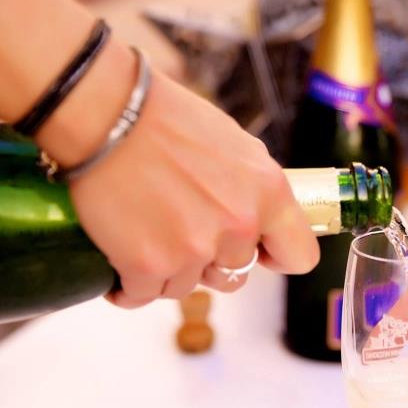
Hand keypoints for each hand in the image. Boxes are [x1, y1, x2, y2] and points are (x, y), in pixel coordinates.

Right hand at [40, 44, 318, 307]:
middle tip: (180, 228)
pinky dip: (129, 285)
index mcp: (268, 194)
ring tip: (145, 231)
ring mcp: (194, 250)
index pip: (299, 256)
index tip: (259, 253)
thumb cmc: (166, 118)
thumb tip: (259, 219)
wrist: (107, 113)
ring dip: (167, 269)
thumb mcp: (235, 146)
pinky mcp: (148, 266)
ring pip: (186, 287)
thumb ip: (254, 189)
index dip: (276, 258)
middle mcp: (238, 227)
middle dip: (210, 260)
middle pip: (234, 275)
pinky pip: (143, 294)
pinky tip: (120, 260)